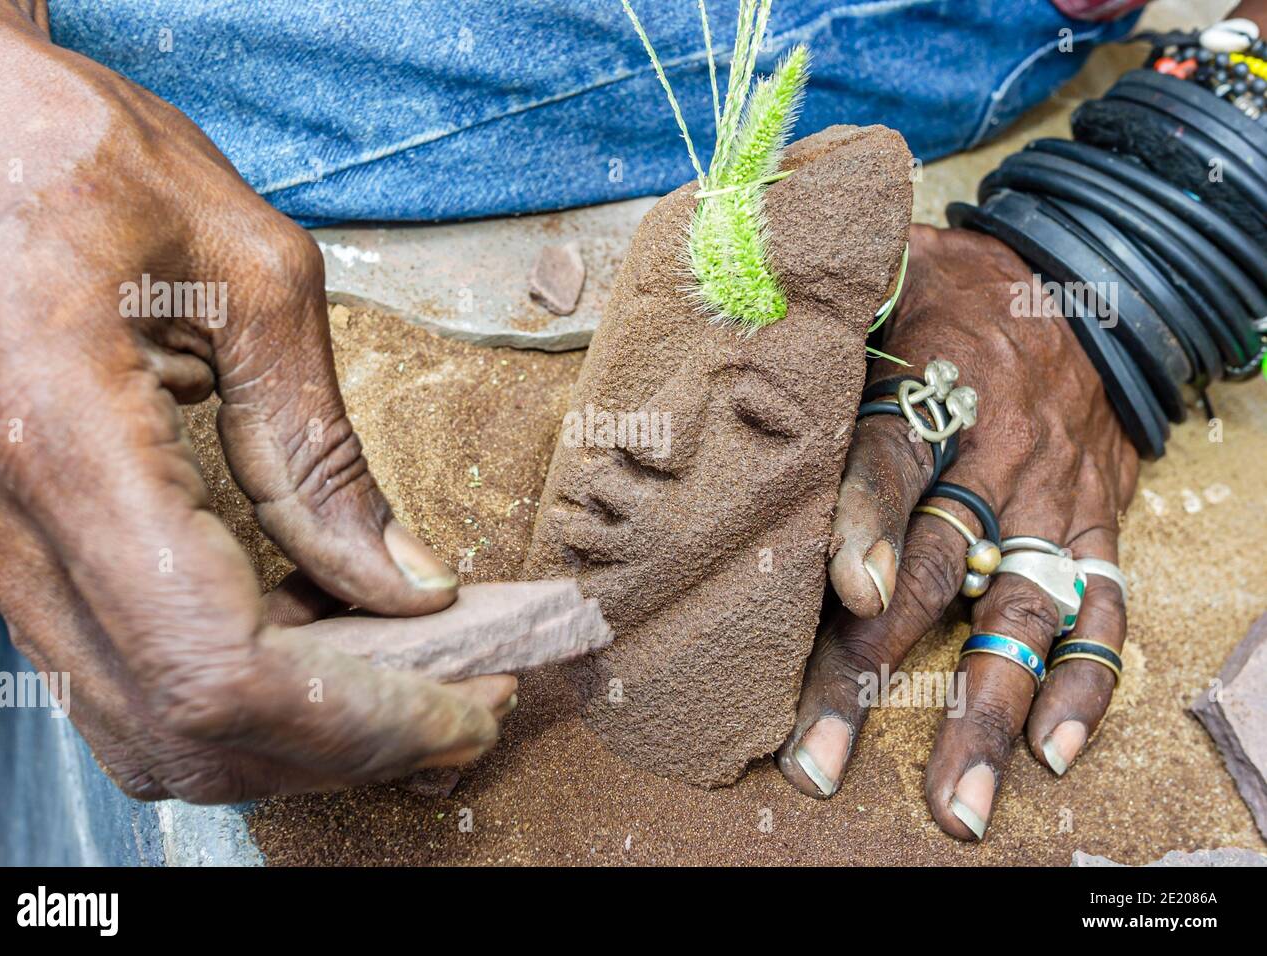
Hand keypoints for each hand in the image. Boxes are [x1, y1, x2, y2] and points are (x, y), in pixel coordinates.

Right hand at [0, 2, 513, 801]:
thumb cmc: (82, 158)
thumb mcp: (247, 273)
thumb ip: (320, 450)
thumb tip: (407, 586)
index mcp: (64, 436)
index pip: (219, 670)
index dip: (359, 719)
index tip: (467, 705)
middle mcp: (3, 524)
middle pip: (188, 729)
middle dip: (348, 741)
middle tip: (465, 700)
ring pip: (150, 726)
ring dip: (297, 727)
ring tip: (414, 671)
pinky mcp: (8, 549)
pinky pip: (127, 668)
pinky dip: (240, 683)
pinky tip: (322, 627)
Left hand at [777, 224, 1138, 838]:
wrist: (1080, 283)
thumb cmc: (948, 291)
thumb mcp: (884, 273)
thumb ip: (810, 302)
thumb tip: (717, 293)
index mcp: (930, 386)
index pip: (890, 462)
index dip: (865, 526)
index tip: (849, 599)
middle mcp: (993, 455)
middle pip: (933, 566)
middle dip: (877, 663)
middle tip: (819, 751)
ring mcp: (1048, 502)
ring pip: (1018, 614)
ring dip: (984, 709)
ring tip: (954, 801)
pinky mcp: (1093, 528)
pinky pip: (1101, 612)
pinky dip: (1084, 683)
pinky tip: (1051, 751)